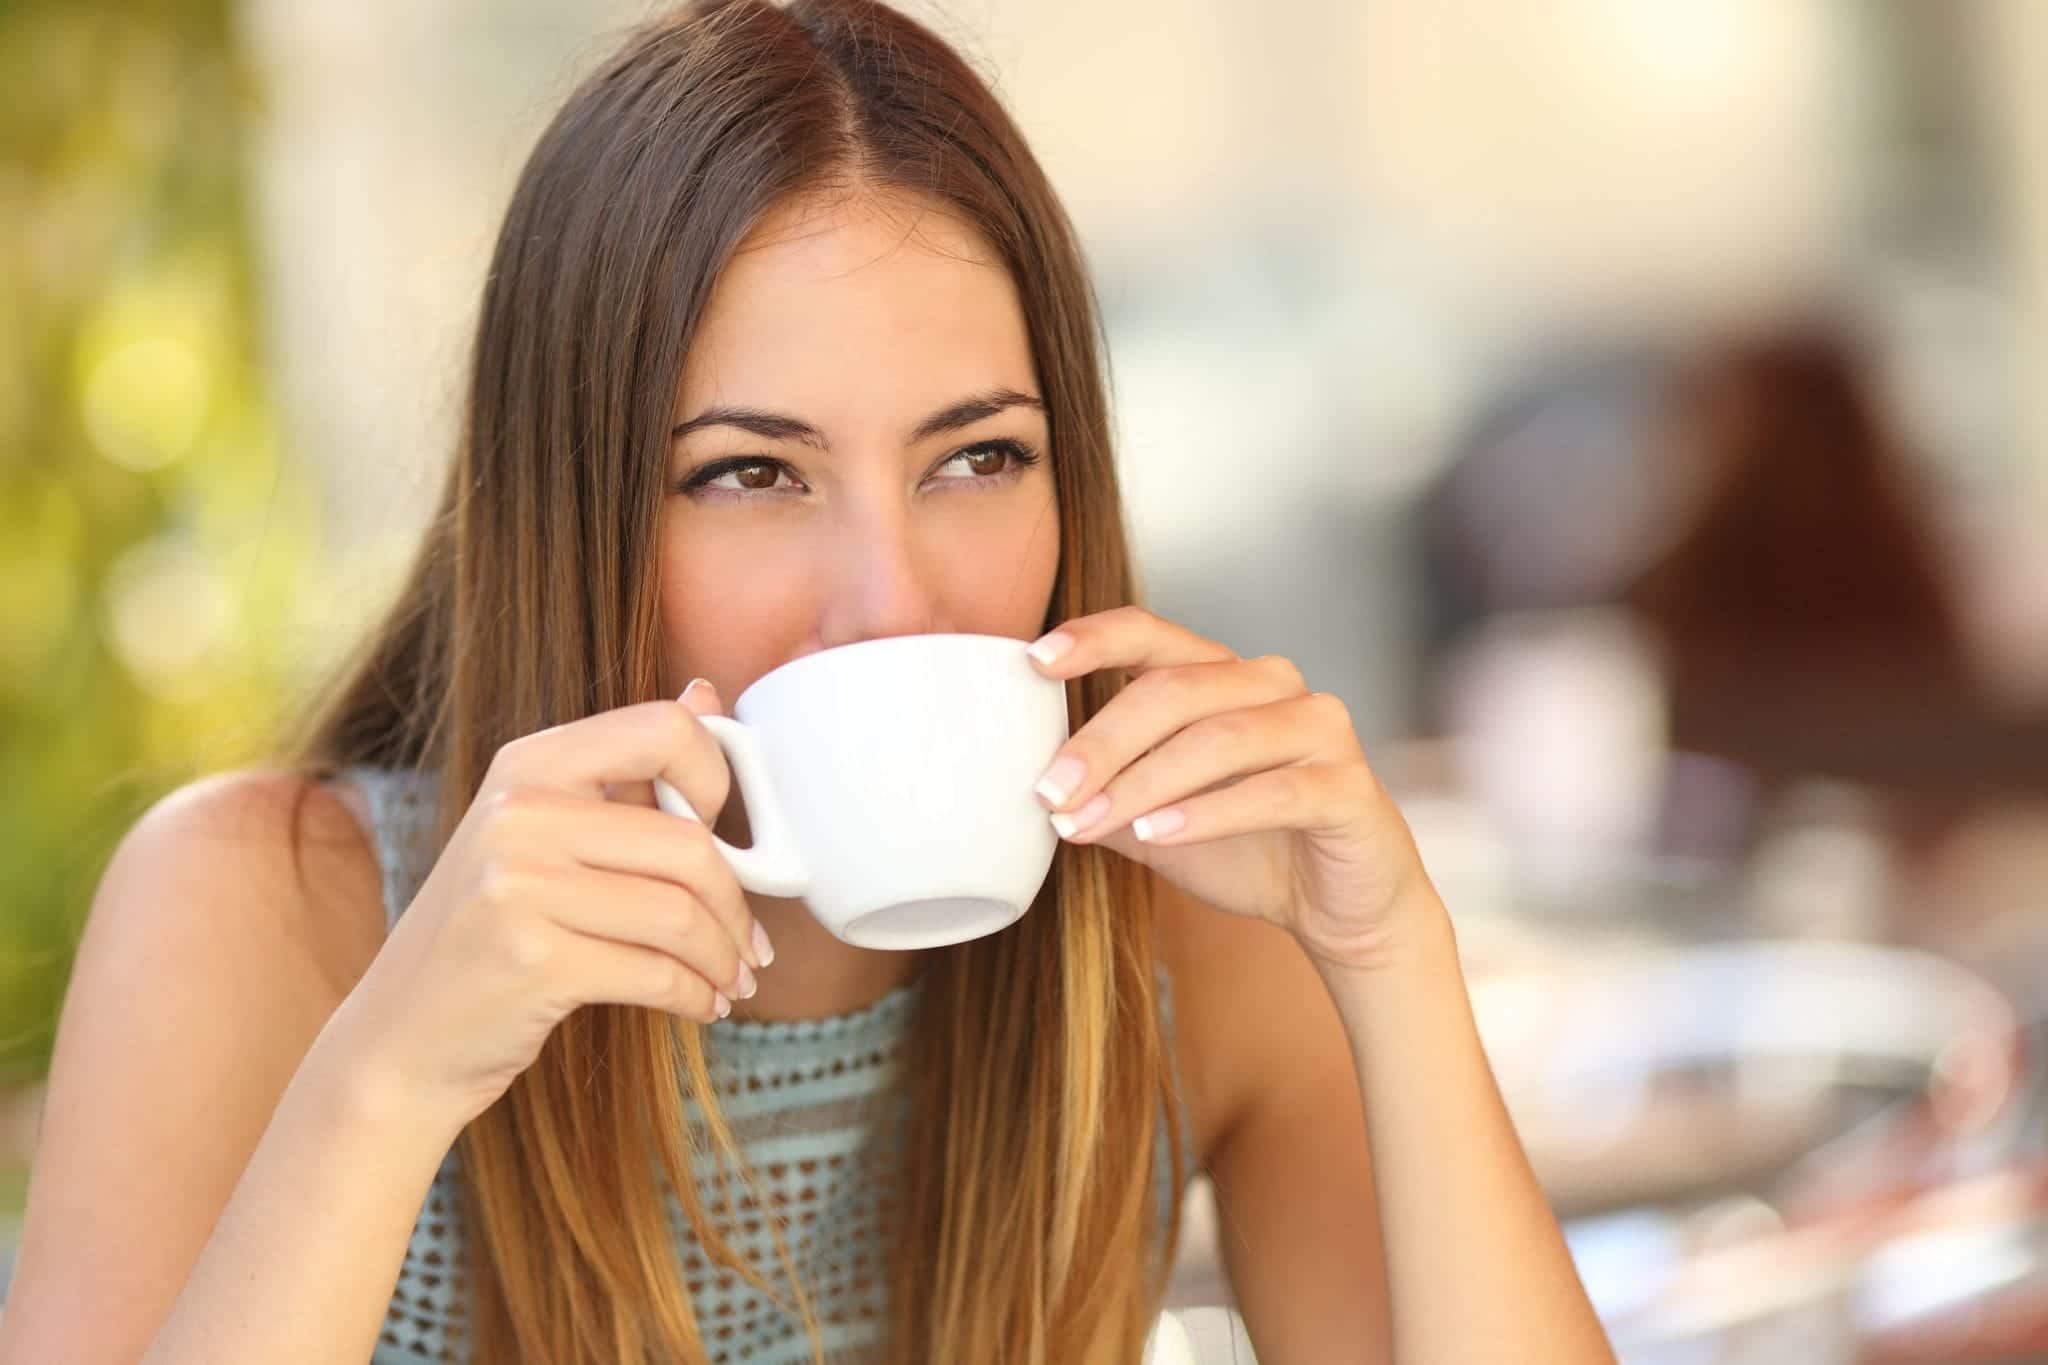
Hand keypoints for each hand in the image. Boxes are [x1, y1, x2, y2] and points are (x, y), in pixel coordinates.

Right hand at [331, 681, 770, 1131]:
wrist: (401, 1037)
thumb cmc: (490, 933)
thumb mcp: (542, 836)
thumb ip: (625, 774)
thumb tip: (706, 695)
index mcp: (528, 765)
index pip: (664, 731)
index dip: (719, 780)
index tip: (730, 836)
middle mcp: (519, 815)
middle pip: (688, 843)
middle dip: (738, 904)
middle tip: (751, 946)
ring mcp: (518, 886)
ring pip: (679, 914)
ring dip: (723, 960)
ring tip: (732, 981)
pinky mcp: (531, 961)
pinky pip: (655, 974)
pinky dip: (696, 996)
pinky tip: (703, 1006)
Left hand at [1026, 606, 1434, 971]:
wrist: (1337, 909)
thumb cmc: (1247, 850)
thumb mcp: (1155, 822)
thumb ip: (1103, 795)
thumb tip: (1030, 790)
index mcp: (1223, 677)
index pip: (1153, 636)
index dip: (1095, 639)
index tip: (1035, 661)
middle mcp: (1274, 686)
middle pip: (1176, 690)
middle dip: (1103, 742)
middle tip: (1049, 791)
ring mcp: (1319, 729)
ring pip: (1219, 738)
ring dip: (1143, 783)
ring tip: (1088, 821)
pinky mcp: (1348, 786)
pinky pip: (1273, 791)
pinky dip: (1208, 813)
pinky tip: (1158, 833)